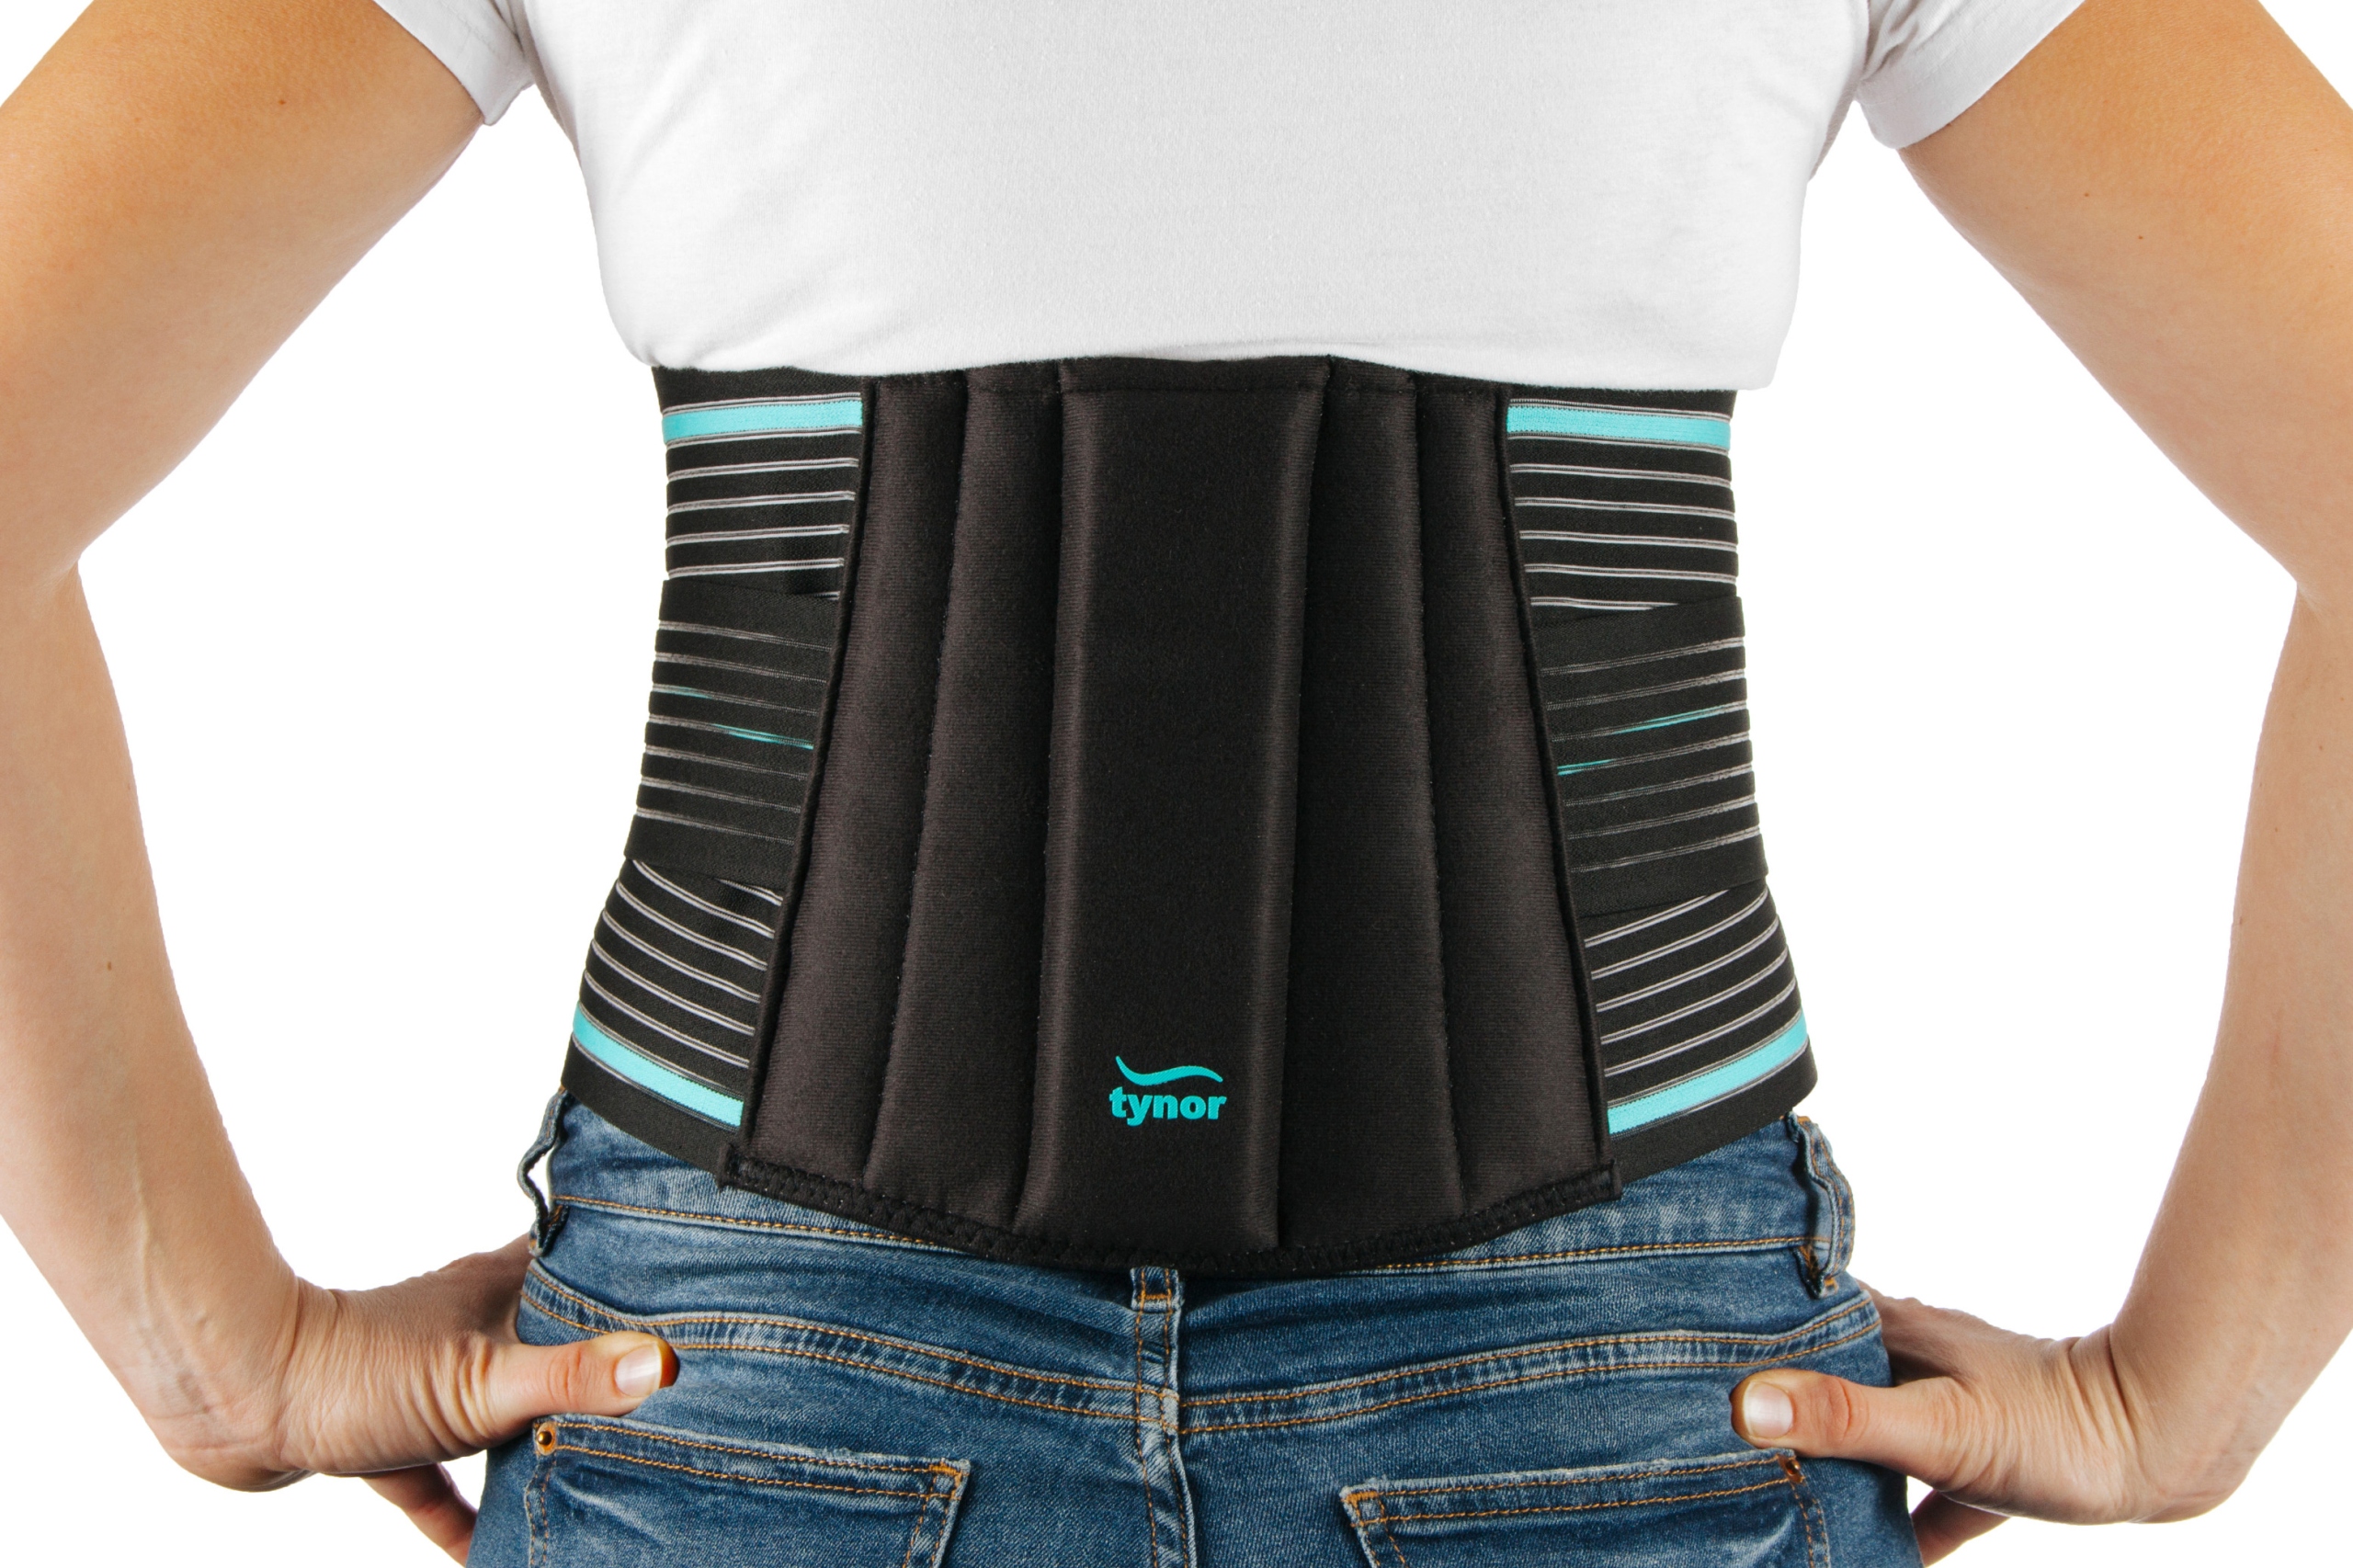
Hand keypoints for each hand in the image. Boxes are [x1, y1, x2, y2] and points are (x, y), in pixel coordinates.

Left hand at [141, 1236, 673, 1561]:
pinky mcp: (384, 1433)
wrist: (233, 1400)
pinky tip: (489, 1552)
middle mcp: (470, 1324)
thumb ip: (572, 1376)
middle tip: (659, 1417)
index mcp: (502, 1289)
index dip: (641, 1287)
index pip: (590, 1273)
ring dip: (534, 1450)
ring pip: (501, 1417)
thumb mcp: (483, 1381)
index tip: (695, 1309)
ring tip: (589, 1486)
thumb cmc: (353, 1369)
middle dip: (600, 1384)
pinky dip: (463, 1513)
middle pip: (555, 1350)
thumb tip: (663, 1363)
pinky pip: (439, 1478)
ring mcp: (427, 1377)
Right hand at [1729, 1287, 2237, 1561]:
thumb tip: (1747, 1404)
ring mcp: (1951, 1414)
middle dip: (1771, 1401)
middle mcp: (1915, 1364)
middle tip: (1709, 1432)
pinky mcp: (1985, 1468)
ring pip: (1866, 1435)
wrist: (2168, 1446)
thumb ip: (1845, 1418)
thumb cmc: (2061, 1427)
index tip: (1683, 1344)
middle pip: (1823, 1378)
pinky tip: (1864, 1553)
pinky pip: (1917, 1496)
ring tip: (1769, 1494)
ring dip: (1826, 1462)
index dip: (1740, 1325)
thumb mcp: (1940, 1429)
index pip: (1796, 1316)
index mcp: (1895, 1335)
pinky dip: (1888, 1522)